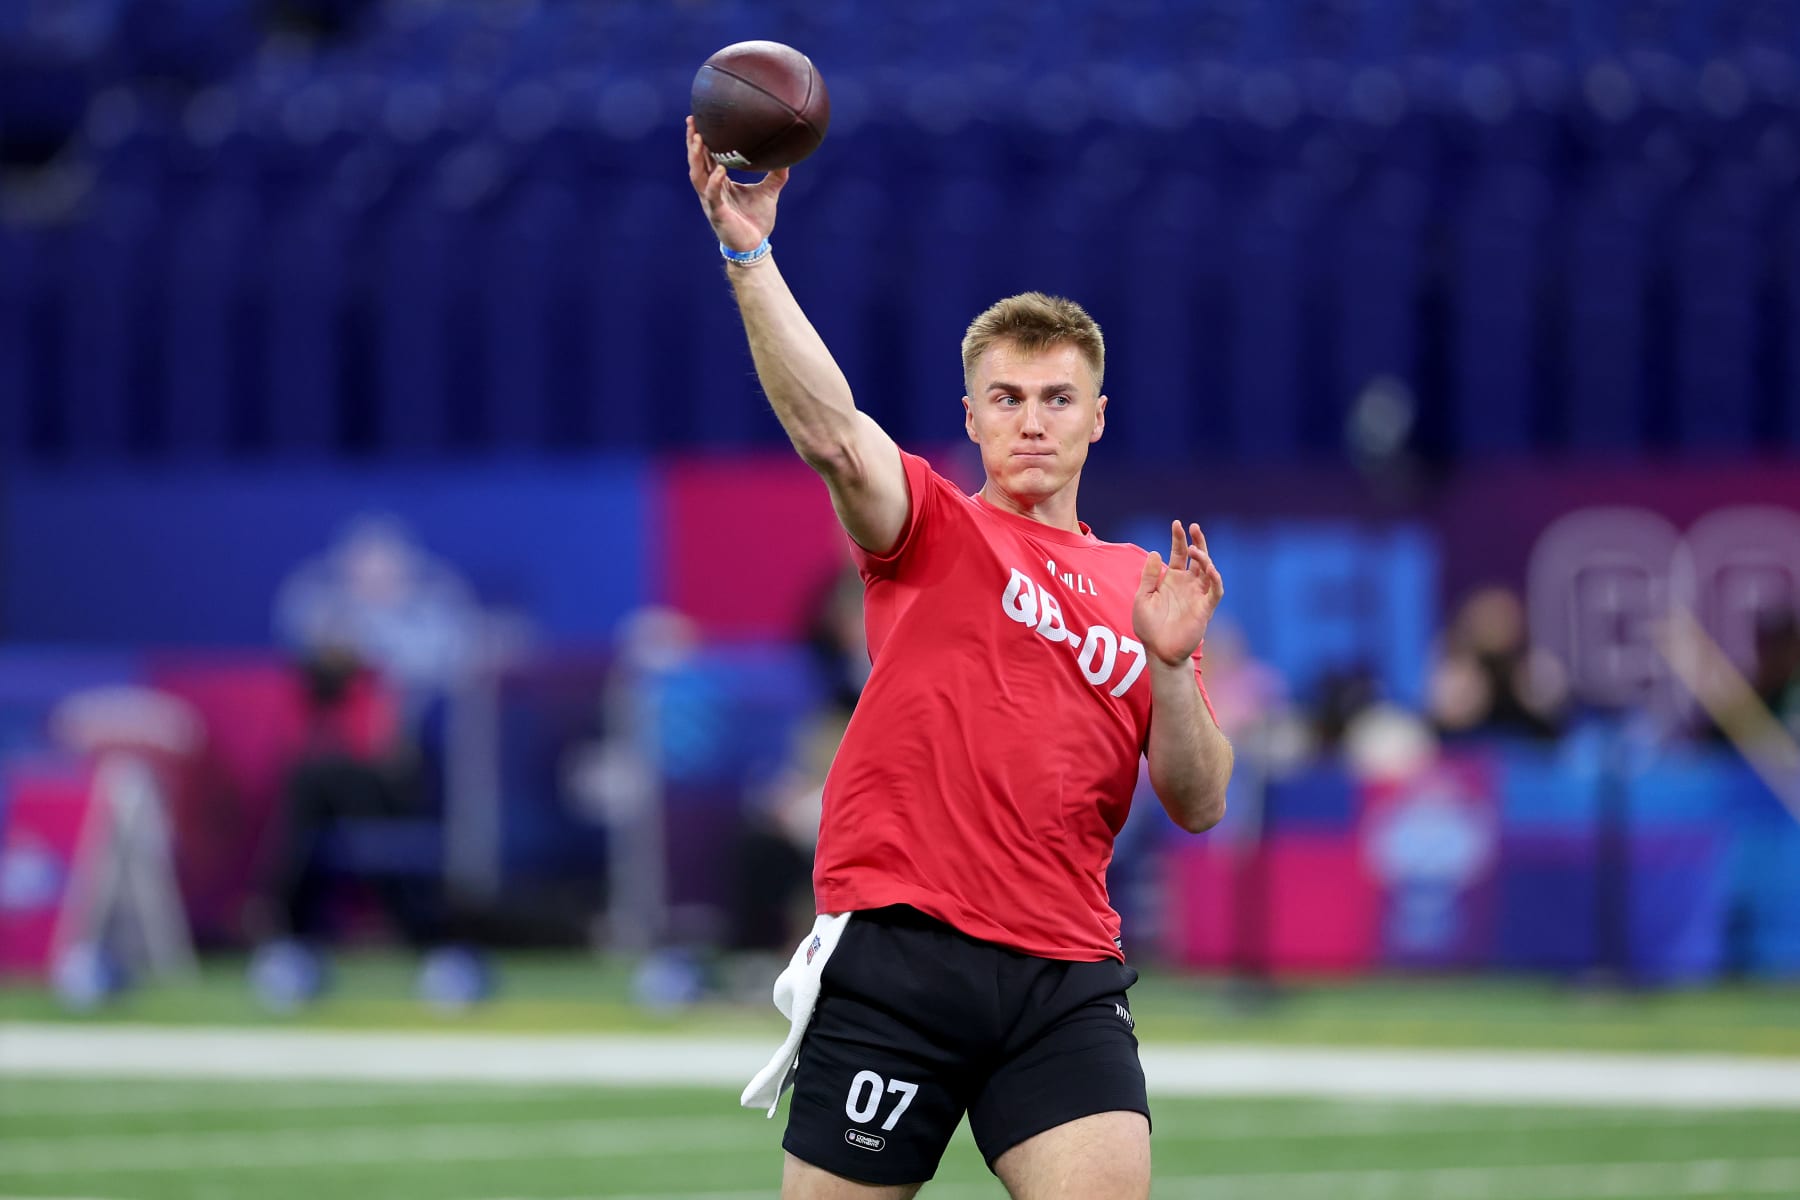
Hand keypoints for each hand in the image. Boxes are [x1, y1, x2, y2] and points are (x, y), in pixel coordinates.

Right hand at [686, 115, 788, 253]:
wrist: (756, 246)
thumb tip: (788, 156)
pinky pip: (712, 195)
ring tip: (698, 139)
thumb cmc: (757, 220)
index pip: (706, 157)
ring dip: (696, 157)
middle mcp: (710, 190)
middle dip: (692, 142)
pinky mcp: (717, 214)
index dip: (700, 139)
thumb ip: (776, 174)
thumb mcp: (769, 191)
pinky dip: (714, 181)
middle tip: (692, 121)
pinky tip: (719, 169)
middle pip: (696, 162)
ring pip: (698, 176)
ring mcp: (711, 202)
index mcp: (719, 183)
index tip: (699, 119)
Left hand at [1132, 521, 1223, 667]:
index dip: (1179, 539)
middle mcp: (1188, 584)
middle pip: (1197, 557)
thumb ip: (1149, 576)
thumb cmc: (1149, 627)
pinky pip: (1215, 590)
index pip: (1178, 554)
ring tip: (1195, 549)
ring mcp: (1198, 595)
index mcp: (1172, 579)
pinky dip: (1215, 579)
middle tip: (1193, 526)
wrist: (1159, 651)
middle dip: (1197, 541)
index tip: (1177, 524)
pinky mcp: (1205, 608)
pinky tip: (1209, 569)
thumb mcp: (1143, 598)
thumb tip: (1155, 552)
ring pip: (1208, 570)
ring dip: (1204, 558)